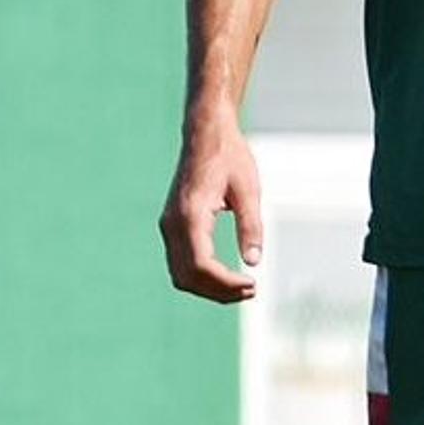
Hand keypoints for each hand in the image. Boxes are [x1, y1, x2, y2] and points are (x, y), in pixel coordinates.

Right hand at [162, 129, 264, 302]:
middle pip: (188, 276)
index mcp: (191, 214)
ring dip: (209, 288)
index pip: (201, 265)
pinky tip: (226, 276)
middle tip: (252, 290)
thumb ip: (251, 226)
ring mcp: (169, 225)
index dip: (225, 283)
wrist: (206, 133)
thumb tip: (254, 262)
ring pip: (181, 274)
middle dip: (219, 291)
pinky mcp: (173, 224)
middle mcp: (173, 223)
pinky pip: (181, 262)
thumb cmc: (230, 157)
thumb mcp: (248, 190)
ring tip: (242, 287)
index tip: (252, 285)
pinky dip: (202, 276)